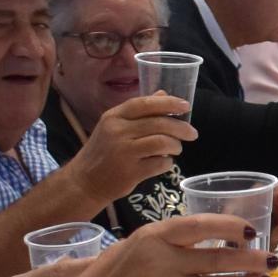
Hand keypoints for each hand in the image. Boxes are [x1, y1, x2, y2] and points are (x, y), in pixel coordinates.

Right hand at [66, 92, 193, 204]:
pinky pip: (160, 163)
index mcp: (114, 116)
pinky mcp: (130, 172)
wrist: (84, 181)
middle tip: (192, 133)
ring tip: (176, 149)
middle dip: (181, 128)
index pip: (145, 103)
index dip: (168, 103)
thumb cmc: (103, 151)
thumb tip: (164, 95)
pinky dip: (167, 162)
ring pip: (163, 142)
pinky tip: (163, 162)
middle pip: (159, 123)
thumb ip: (139, 111)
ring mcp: (123, 152)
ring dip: (176, 146)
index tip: (186, 105)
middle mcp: (117, 131)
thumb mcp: (114, 126)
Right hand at [85, 214, 268, 276]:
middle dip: (250, 260)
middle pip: (216, 259)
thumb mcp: (143, 240)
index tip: (252, 231)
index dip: (229, 227)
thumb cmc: (124, 266)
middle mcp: (161, 261)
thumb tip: (225, 233)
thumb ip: (177, 237)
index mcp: (154, 235)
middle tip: (273, 260)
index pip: (199, 225)